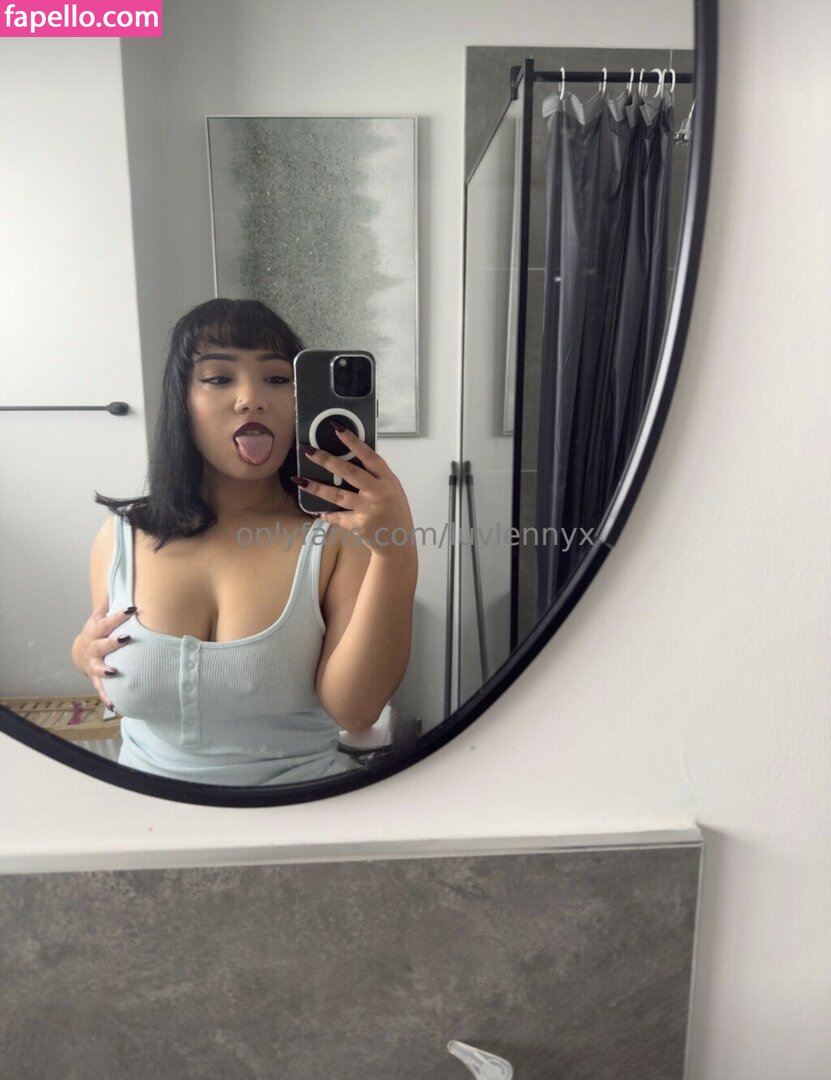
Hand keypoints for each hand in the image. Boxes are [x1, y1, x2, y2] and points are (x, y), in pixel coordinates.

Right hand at [74, 595, 133, 709]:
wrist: (80, 654)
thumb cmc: (95, 631)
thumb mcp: (98, 616)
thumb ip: (108, 602)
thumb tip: (115, 579)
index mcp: (95, 631)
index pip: (107, 622)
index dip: (118, 616)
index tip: (131, 609)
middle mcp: (94, 649)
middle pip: (102, 645)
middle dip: (113, 642)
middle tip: (126, 639)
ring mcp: (94, 665)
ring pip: (99, 668)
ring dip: (107, 670)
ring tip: (116, 672)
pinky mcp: (97, 679)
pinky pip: (102, 690)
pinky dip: (108, 697)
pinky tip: (116, 705)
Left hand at [292, 423, 415, 557]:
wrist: (398, 543)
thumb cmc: (395, 512)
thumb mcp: (392, 489)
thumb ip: (375, 476)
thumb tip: (351, 458)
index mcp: (388, 480)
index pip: (369, 456)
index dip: (353, 441)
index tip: (337, 428)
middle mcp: (378, 493)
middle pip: (349, 472)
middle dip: (327, 460)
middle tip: (309, 450)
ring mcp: (368, 510)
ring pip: (337, 495)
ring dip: (316, 487)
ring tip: (299, 480)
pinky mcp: (359, 525)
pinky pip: (337, 517)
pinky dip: (325, 514)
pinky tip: (314, 510)